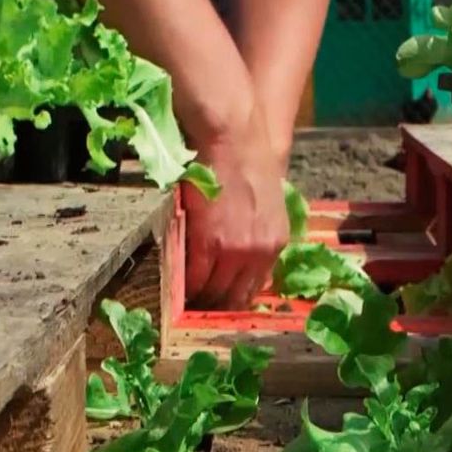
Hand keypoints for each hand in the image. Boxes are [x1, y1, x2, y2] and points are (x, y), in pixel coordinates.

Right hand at [183, 106, 288, 308]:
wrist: (234, 141)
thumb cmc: (247, 167)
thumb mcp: (267, 209)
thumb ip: (258, 239)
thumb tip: (240, 267)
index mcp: (276, 244)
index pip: (253, 290)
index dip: (232, 302)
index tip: (217, 305)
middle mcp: (259, 252)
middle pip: (233, 297)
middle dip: (214, 306)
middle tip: (196, 310)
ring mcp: (235, 250)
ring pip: (213, 291)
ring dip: (197, 299)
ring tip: (184, 301)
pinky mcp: (209, 242)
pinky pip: (194, 277)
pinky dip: (184, 285)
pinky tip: (176, 287)